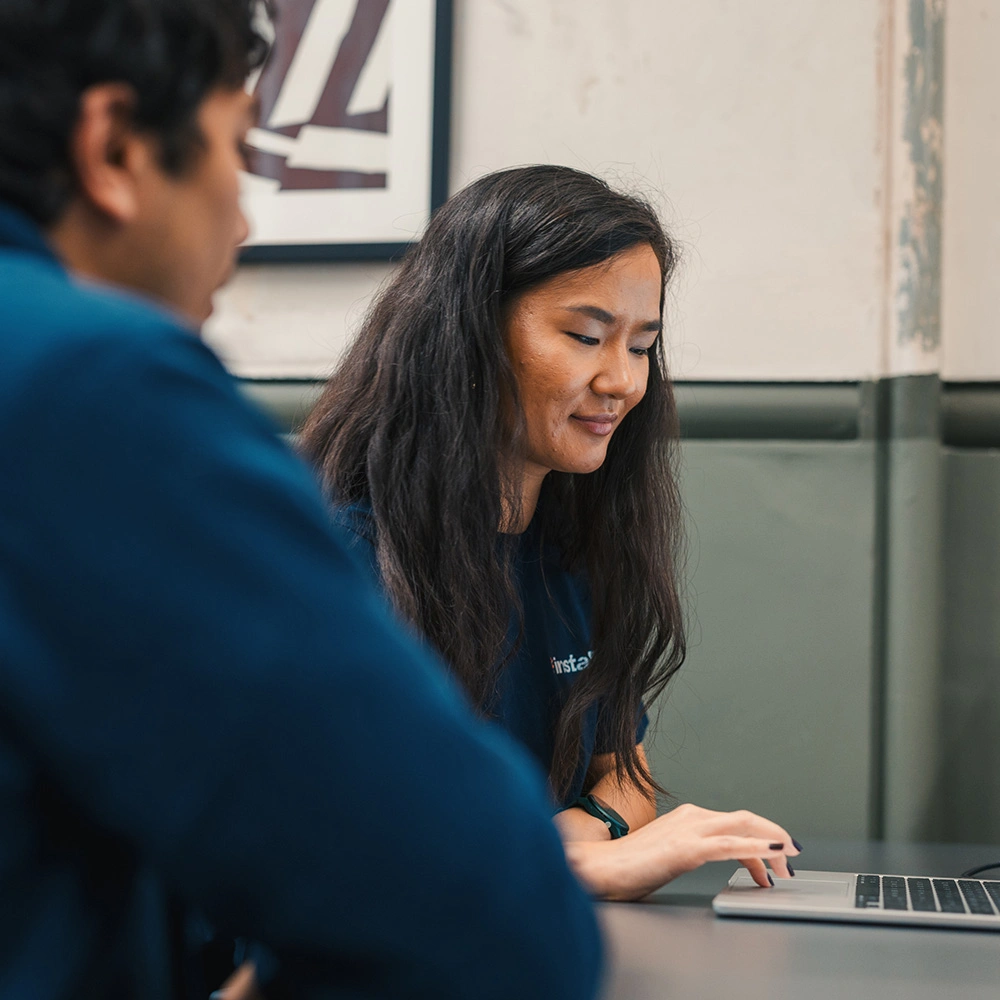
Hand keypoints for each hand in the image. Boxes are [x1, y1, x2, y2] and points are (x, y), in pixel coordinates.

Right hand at [562, 802, 799, 900]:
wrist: (600, 868)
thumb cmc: (628, 866)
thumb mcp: (667, 854)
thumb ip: (689, 851)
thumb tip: (710, 860)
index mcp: (686, 817)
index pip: (733, 822)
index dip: (760, 839)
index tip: (773, 862)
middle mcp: (691, 816)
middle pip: (746, 819)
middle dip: (775, 837)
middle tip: (792, 862)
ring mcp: (689, 830)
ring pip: (744, 826)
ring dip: (773, 844)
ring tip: (788, 864)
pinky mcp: (687, 848)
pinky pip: (731, 845)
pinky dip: (758, 847)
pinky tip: (774, 855)